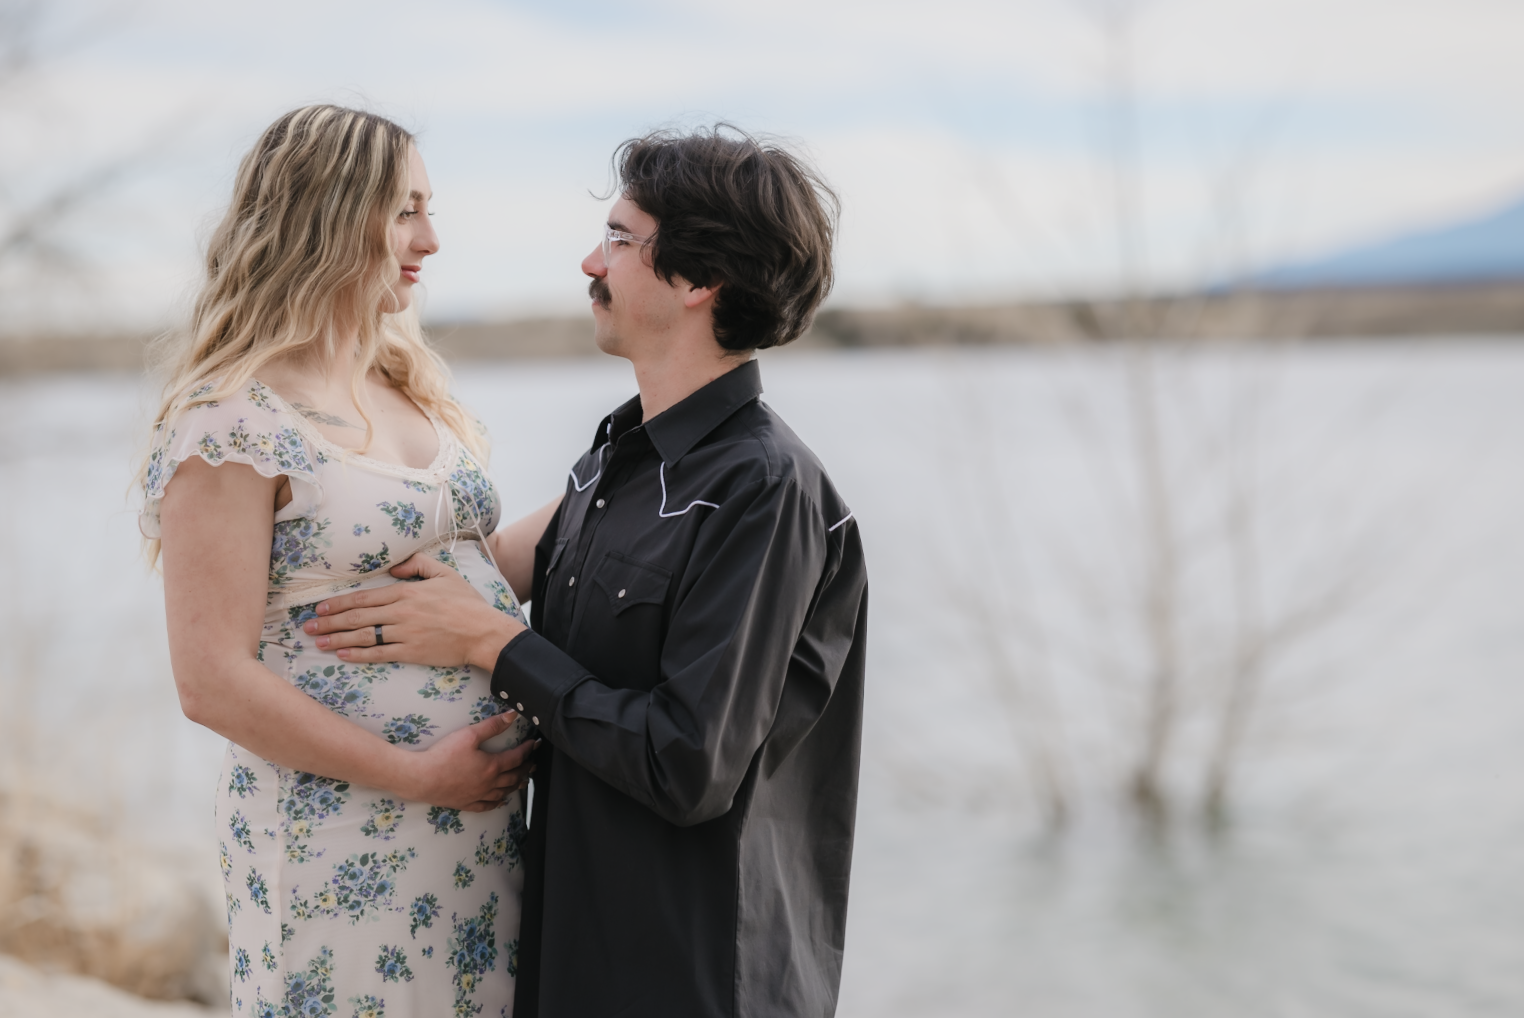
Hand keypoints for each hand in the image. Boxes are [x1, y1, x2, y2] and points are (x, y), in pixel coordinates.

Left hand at [304, 554, 524, 670]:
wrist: (483, 632)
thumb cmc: (467, 603)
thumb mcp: (445, 573)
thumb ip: (418, 564)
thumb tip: (394, 567)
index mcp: (406, 592)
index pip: (364, 598)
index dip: (338, 604)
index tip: (320, 608)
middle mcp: (400, 613)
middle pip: (356, 618)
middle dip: (329, 622)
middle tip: (308, 628)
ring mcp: (404, 634)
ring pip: (363, 636)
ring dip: (337, 639)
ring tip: (318, 643)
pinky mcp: (410, 653)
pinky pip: (378, 654)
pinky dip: (358, 655)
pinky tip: (343, 655)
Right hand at [403, 710, 538, 810]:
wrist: (421, 778)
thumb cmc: (443, 755)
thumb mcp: (469, 735)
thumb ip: (492, 726)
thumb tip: (512, 716)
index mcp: (492, 766)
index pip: (516, 758)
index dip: (527, 750)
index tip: (534, 744)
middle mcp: (489, 783)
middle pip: (513, 777)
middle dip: (526, 768)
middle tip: (533, 763)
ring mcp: (478, 795)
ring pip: (503, 792)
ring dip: (515, 785)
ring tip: (523, 781)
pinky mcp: (466, 803)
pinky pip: (486, 806)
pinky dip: (497, 803)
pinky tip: (500, 801)